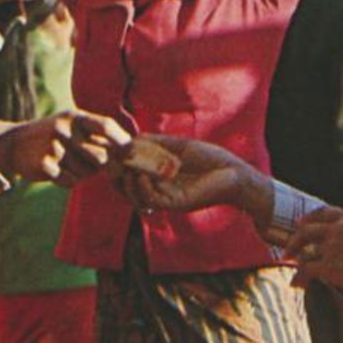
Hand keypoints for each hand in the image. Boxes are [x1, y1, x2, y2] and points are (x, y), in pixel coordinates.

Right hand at [5, 111, 132, 186]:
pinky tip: (56, 170)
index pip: (106, 125)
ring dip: (81, 173)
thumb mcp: (70, 124)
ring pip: (85, 172)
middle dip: (100, 166)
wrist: (14, 143)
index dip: (121, 140)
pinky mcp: (44, 164)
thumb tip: (129, 150)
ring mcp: (52, 146)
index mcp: (74, 116)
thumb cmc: (52, 136)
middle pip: (100, 156)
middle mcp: (64, 128)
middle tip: (90, 165)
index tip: (129, 152)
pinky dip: (67, 180)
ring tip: (66, 164)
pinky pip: (70, 181)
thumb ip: (95, 133)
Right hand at [113, 135, 269, 218]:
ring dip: (128, 181)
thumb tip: (130, 139)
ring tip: (129, 166)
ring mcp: (165, 198)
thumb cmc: (209, 158)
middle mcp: (158, 189)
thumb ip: (154, 144)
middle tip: (112, 160)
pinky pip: (151, 199)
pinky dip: (143, 187)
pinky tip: (144, 174)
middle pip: (126, 187)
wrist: (233, 172)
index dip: (116, 165)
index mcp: (157, 176)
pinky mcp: (174, 203)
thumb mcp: (176, 146)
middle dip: (116, 174)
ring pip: (135, 196)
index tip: (109, 150)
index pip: (127, 174)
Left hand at [281, 207, 342, 306]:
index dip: (309, 219)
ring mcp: (332, 246)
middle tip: (288, 250)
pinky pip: (307, 269)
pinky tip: (297, 283)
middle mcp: (338, 228)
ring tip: (295, 271)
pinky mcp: (329, 265)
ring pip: (306, 251)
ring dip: (298, 261)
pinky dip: (300, 276)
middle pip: (307, 230)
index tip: (300, 223)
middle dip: (295, 240)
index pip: (323, 213)